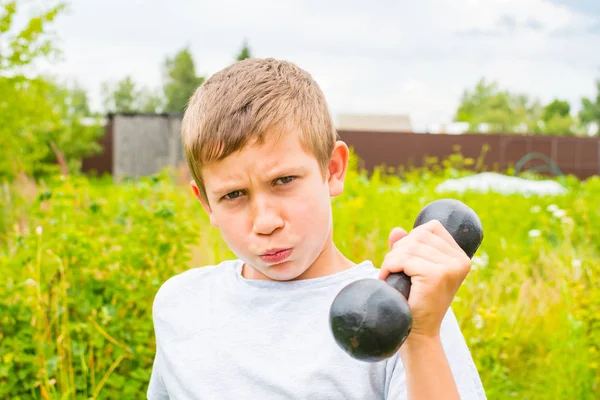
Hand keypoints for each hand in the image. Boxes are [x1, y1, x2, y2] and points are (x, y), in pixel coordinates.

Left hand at [378, 220, 471, 340]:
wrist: (419, 333)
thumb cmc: (416, 301)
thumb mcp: (414, 270)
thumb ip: (407, 249)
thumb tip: (397, 230)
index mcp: (460, 257)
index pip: (432, 228)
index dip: (412, 239)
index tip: (404, 260)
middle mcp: (460, 261)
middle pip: (419, 235)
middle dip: (399, 249)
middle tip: (393, 270)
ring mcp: (450, 268)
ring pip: (409, 246)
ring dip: (392, 259)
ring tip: (390, 275)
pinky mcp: (436, 275)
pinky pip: (404, 259)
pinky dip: (389, 267)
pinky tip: (387, 278)